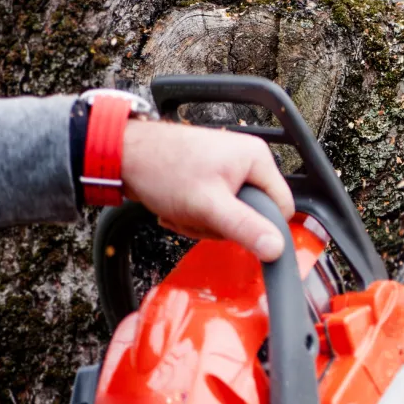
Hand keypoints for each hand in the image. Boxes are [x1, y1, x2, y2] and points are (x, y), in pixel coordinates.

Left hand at [120, 120, 294, 261]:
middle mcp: (246, 160)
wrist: (122, 155)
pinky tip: (176, 208)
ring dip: (204, 222)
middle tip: (198, 217)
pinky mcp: (209, 176)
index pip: (281, 207)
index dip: (260, 226)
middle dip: (222, 224)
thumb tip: (277, 249)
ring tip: (182, 211)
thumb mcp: (209, 206)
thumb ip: (245, 228)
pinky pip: (215, 208)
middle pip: (253, 213)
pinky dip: (195, 215)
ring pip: (231, 214)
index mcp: (257, 159)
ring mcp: (227, 168)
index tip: (232, 228)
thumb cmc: (162, 169)